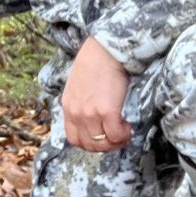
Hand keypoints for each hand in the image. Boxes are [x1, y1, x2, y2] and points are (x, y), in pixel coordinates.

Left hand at [60, 37, 131, 151]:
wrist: (104, 51)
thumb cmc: (95, 65)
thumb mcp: (78, 88)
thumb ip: (81, 105)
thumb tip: (94, 122)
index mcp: (67, 107)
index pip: (74, 139)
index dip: (90, 144)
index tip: (102, 138)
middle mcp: (76, 113)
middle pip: (89, 145)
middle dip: (106, 146)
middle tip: (117, 137)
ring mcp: (90, 113)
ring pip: (103, 144)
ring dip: (116, 141)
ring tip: (123, 131)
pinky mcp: (106, 111)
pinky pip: (116, 135)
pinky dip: (123, 135)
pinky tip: (127, 126)